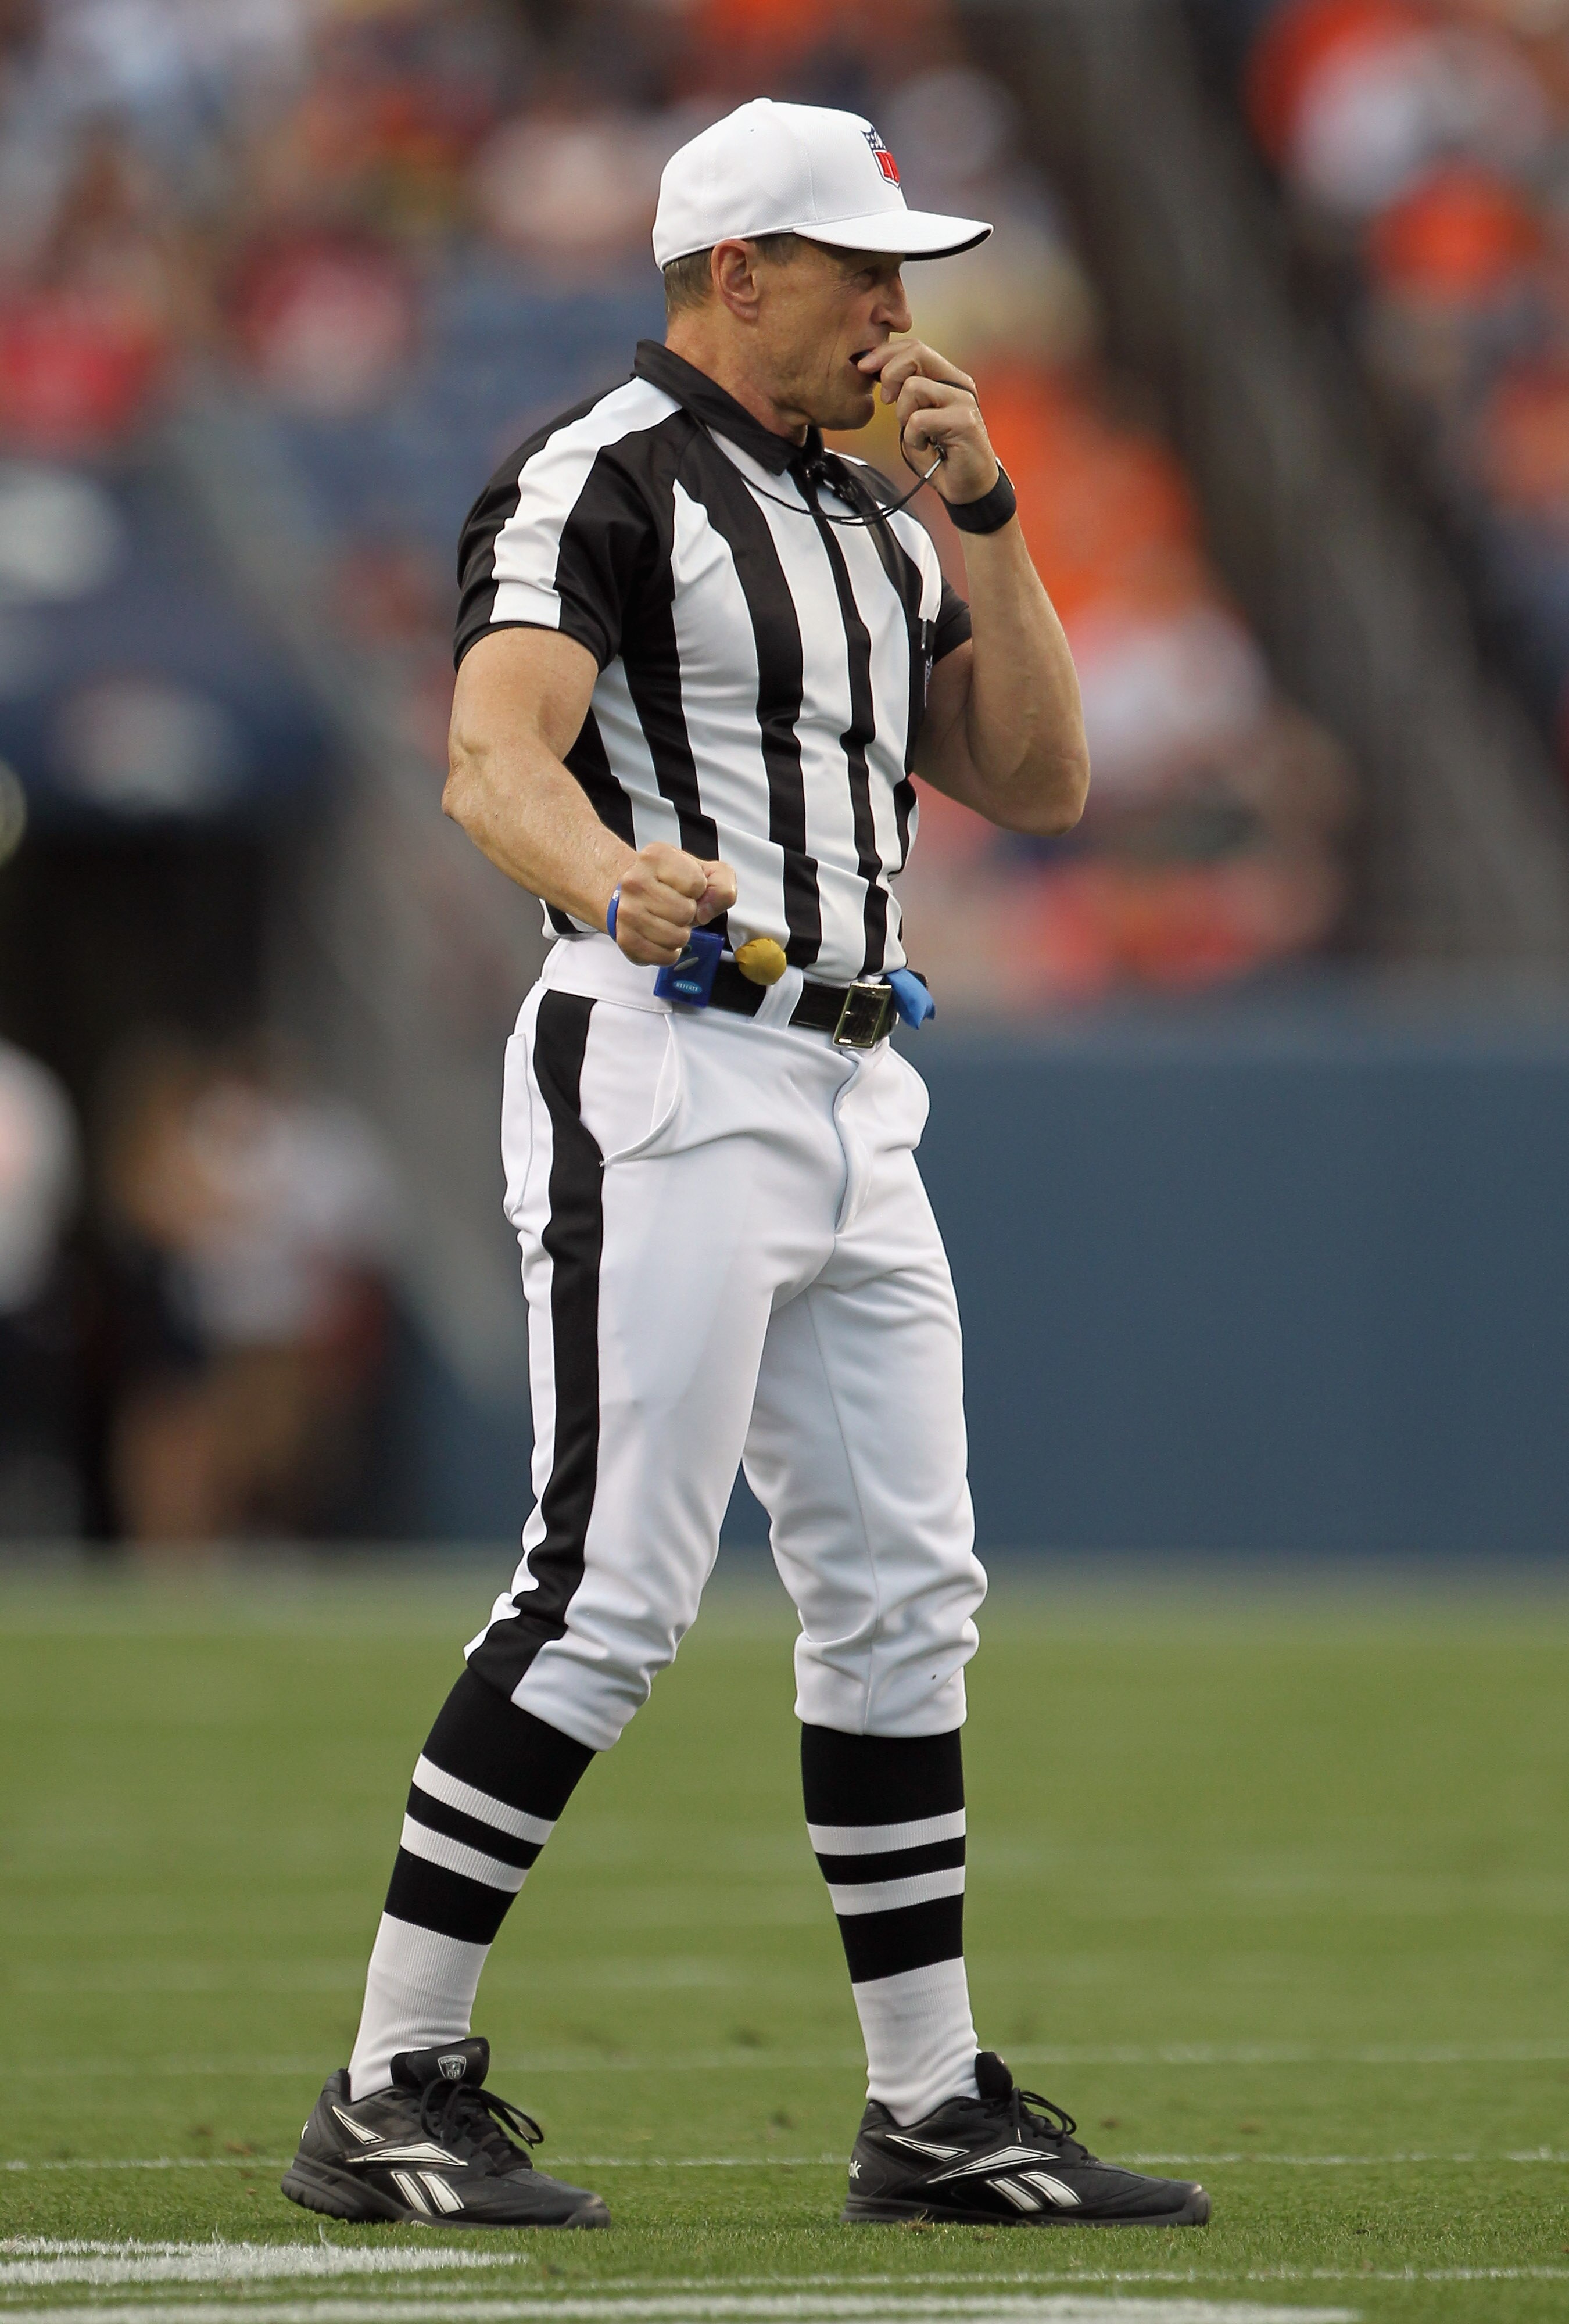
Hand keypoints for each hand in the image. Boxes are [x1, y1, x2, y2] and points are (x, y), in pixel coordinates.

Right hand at [607, 842, 737, 965]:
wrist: (633, 895)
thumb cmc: (669, 884)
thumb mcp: (705, 873)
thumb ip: (721, 885)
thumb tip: (705, 911)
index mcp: (655, 856)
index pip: (697, 884)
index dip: (699, 890)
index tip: (685, 888)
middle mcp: (635, 882)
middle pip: (686, 912)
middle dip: (689, 914)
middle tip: (675, 907)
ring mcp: (627, 912)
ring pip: (677, 937)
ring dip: (680, 934)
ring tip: (668, 921)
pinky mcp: (626, 939)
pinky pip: (665, 956)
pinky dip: (670, 951)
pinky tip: (661, 936)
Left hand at [857, 340, 1000, 509]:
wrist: (966, 487)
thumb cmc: (939, 454)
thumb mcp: (912, 418)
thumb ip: (901, 395)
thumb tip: (873, 371)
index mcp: (946, 378)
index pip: (914, 347)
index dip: (885, 353)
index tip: (864, 367)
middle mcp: (958, 383)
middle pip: (917, 353)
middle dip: (890, 373)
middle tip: (886, 400)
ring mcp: (963, 400)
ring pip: (914, 387)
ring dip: (903, 414)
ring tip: (916, 434)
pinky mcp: (964, 421)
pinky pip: (920, 419)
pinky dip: (913, 437)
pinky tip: (924, 447)